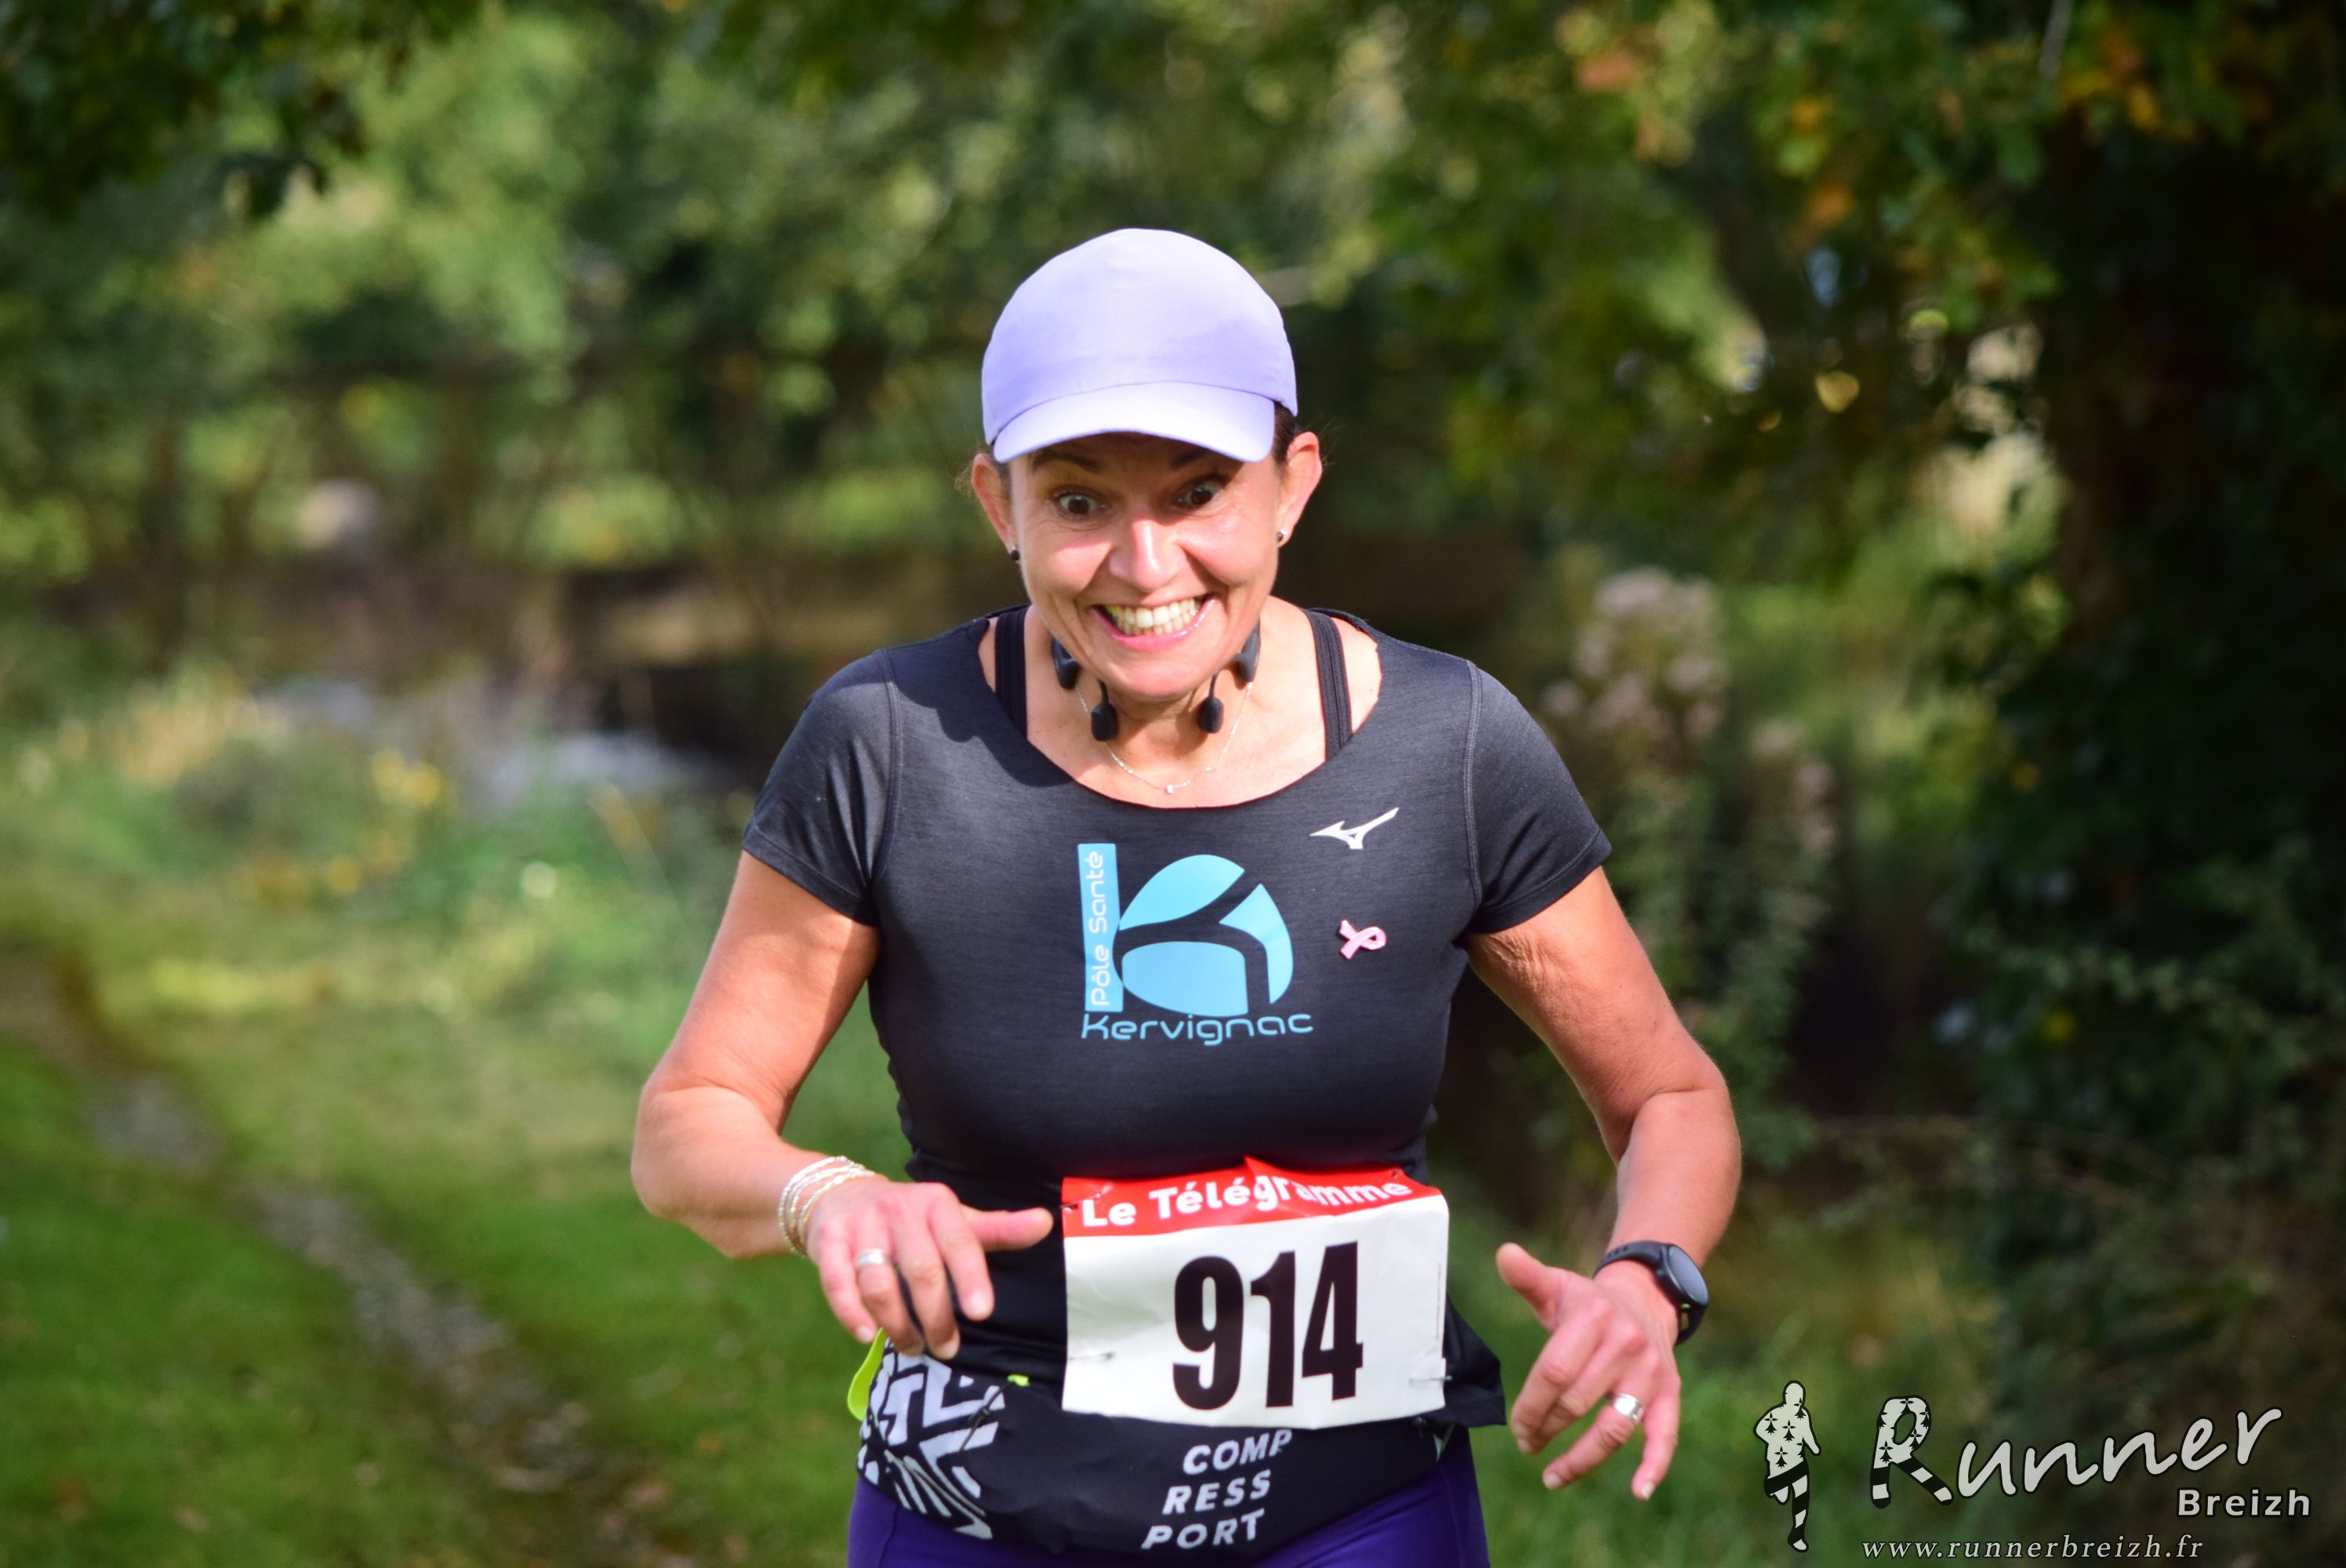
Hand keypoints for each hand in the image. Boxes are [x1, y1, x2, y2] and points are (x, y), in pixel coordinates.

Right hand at [805, 1178, 1053, 1359]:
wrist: (841, 1196)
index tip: (982, 1313)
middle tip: (947, 1347)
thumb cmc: (912, 1220)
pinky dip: (851, 1313)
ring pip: (879, 1282)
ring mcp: (860, 1224)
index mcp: (936, 1202)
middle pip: (920, 1270)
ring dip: (897, 1323)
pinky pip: (836, 1282)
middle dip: (936, 1316)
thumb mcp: (956, 1220)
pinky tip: (868, 1336)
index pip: (959, 1241)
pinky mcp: (827, 1240)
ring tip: (913, 1348)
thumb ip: (999, 1229)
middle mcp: (898, 1208)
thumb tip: (1047, 1223)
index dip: (971, 1277)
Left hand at [1495, 1241, 1681, 1498]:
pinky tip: (1638, 1492)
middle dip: (1547, 1429)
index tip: (1517, 1428)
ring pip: (1615, 1426)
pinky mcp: (1670, 1393)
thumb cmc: (1587, 1303)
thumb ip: (1528, 1277)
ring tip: (1553, 1477)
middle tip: (1528, 1445)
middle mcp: (1626, 1344)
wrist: (1645, 1299)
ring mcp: (1651, 1372)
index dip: (1531, 1405)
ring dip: (1583, 1459)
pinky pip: (1666, 1434)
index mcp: (1593, 1318)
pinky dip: (1655, 1465)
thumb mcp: (1557, 1286)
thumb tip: (1503, 1254)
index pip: (1555, 1371)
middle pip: (1579, 1402)